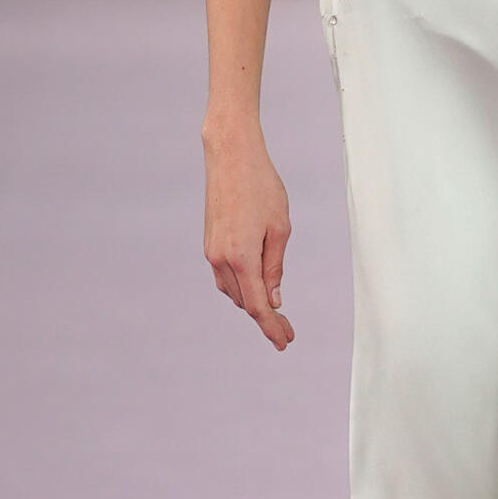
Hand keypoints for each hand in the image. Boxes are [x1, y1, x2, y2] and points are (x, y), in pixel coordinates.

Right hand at [203, 124, 293, 349]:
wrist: (230, 156)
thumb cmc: (261, 187)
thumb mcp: (280, 229)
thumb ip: (275, 267)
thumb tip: (274, 300)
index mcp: (241, 258)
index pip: (259, 306)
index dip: (272, 328)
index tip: (285, 342)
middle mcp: (221, 259)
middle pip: (245, 302)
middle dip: (266, 318)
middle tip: (287, 331)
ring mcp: (211, 251)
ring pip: (233, 291)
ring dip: (253, 303)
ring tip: (275, 313)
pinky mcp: (209, 242)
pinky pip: (225, 276)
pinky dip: (241, 287)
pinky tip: (255, 288)